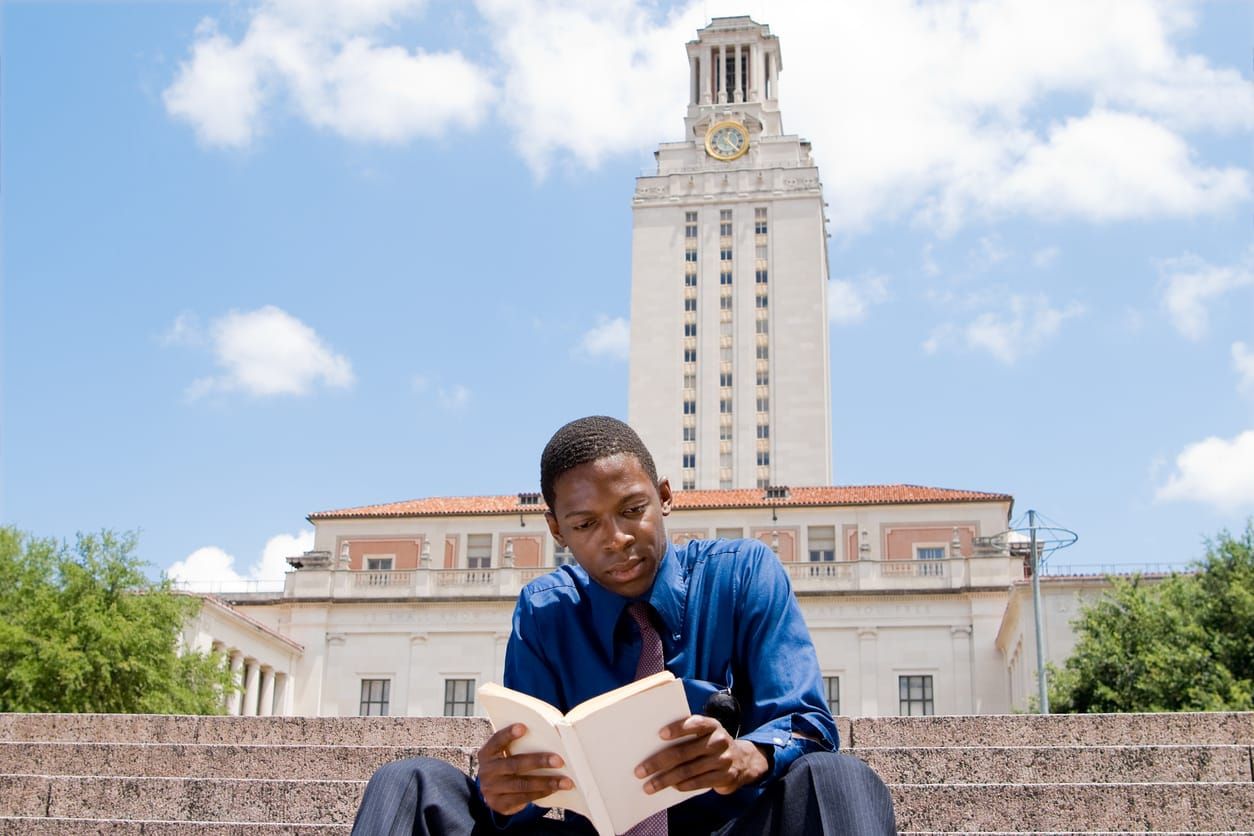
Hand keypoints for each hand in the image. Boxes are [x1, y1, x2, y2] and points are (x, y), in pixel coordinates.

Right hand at [476, 724, 573, 814]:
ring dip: (546, 782)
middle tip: (559, 760)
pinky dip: (541, 793)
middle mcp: (487, 771)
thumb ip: (516, 745)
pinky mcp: (500, 804)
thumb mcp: (503, 754)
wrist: (491, 792)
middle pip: (514, 764)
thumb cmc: (505, 764)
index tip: (523, 727)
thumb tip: (548, 736)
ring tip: (565, 781)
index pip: (496, 741)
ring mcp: (492, 789)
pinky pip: (524, 798)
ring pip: (522, 784)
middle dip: (538, 761)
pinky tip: (554, 789)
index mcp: (487, 754)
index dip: (508, 734)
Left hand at [633, 715, 769, 795]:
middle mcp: (719, 740)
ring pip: (688, 770)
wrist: (742, 761)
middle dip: (658, 762)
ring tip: (649, 786)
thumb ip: (687, 736)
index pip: (695, 723)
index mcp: (712, 725)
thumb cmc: (711, 745)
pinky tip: (671, 788)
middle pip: (684, 752)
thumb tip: (653, 746)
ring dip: (665, 779)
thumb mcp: (705, 735)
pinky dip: (683, 785)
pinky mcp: (725, 776)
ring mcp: (724, 759)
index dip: (678, 728)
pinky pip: (700, 782)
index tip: (660, 734)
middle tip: (640, 770)